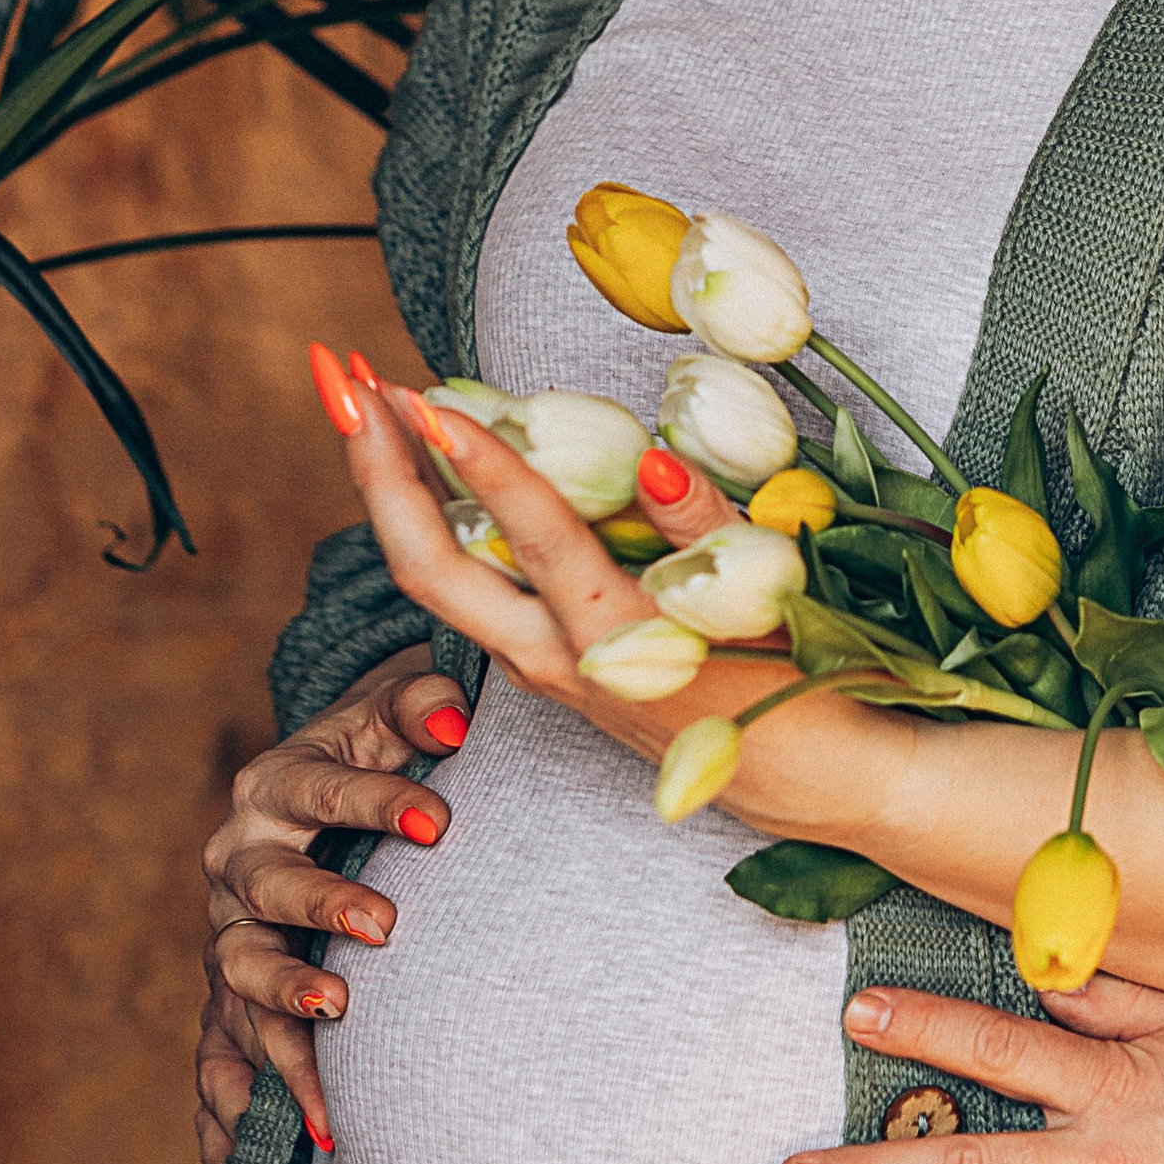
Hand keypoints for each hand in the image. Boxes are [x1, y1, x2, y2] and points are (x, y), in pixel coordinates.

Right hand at [196, 645, 466, 1163]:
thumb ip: (422, 705)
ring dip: (281, 1001)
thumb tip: (455, 713)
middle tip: (385, 926)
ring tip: (336, 1020)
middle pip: (268, 886)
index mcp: (274, 784)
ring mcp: (230, 936)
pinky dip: (239, 1103)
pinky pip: (220, 1059)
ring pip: (239, 973)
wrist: (325, 804)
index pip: (319, 787)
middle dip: (322, 903)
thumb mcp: (394, 717)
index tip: (438, 822)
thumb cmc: (378, 759)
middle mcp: (239, 862)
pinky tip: (278, 1142)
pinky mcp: (231, 1000)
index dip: (375, 800)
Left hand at [331, 366, 901, 838]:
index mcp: (614, 644)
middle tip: (347, 380)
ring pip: (439, 577)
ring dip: (394, 487)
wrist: (815, 783)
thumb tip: (651, 462)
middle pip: (430, 567)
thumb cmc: (810, 689)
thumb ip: (709, 532)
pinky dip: (437, 513)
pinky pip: (471, 583)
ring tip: (370, 399)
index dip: (479, 462)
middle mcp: (556, 661)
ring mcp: (542, 666)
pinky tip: (433, 459)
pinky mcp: (548, 662)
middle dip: (377, 469)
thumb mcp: (773, 609)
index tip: (426, 395)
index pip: (530, 537)